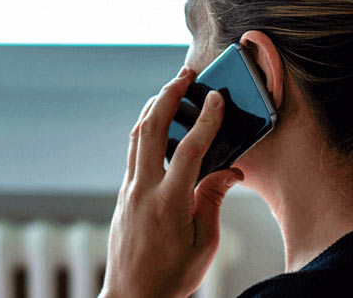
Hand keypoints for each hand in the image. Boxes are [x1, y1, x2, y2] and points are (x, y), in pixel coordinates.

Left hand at [99, 67, 244, 297]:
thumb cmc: (172, 277)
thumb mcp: (204, 243)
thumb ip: (213, 201)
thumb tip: (229, 172)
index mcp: (169, 203)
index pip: (189, 150)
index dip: (207, 120)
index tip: (217, 98)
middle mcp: (143, 191)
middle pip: (150, 129)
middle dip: (168, 96)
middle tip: (183, 76)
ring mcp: (129, 192)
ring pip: (136, 137)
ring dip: (153, 108)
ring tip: (170, 90)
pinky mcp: (124, 196)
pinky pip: (133, 153)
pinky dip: (145, 130)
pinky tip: (157, 125)